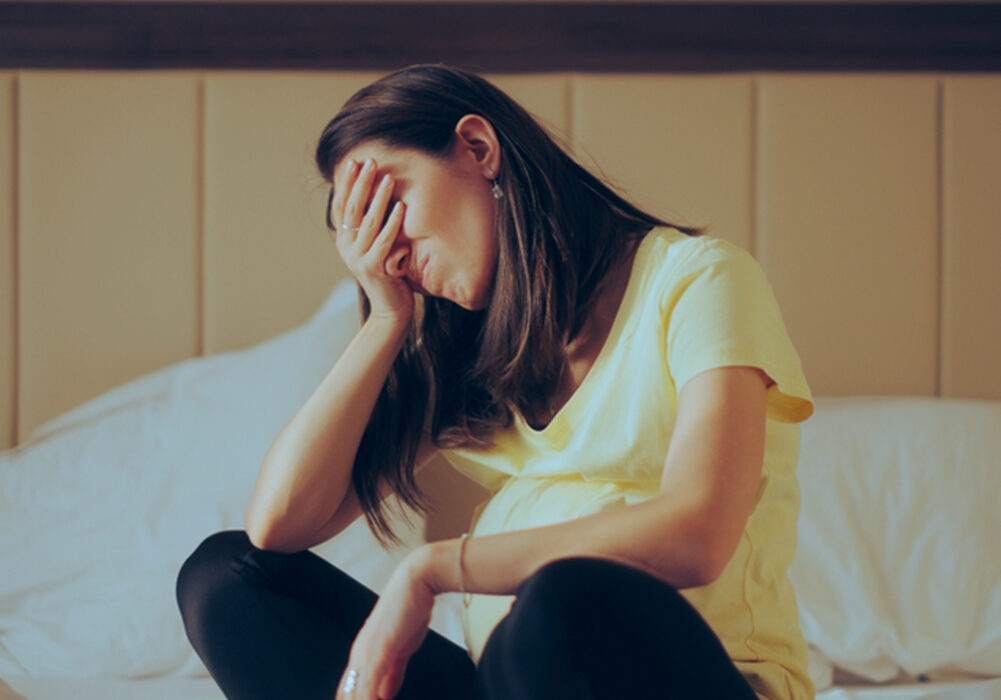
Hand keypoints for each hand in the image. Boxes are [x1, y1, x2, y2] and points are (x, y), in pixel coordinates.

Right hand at [331, 157, 413, 325]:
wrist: (390, 309)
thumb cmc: (388, 275)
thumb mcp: (375, 248)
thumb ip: (371, 228)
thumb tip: (376, 197)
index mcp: (344, 241)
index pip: (342, 206)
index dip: (347, 184)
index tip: (354, 162)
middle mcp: (347, 248)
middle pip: (352, 209)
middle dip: (361, 183)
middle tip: (371, 161)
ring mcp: (358, 258)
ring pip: (368, 222)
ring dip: (378, 198)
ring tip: (388, 178)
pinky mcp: (374, 268)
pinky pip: (384, 240)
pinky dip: (392, 222)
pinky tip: (400, 207)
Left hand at [334, 548, 435, 699]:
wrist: (417, 581)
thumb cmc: (410, 609)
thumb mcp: (402, 649)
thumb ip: (392, 673)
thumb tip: (383, 694)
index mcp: (363, 653)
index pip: (349, 690)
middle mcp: (360, 654)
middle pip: (346, 694)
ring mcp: (366, 652)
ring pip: (354, 693)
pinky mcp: (378, 650)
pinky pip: (368, 684)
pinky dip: (367, 699)